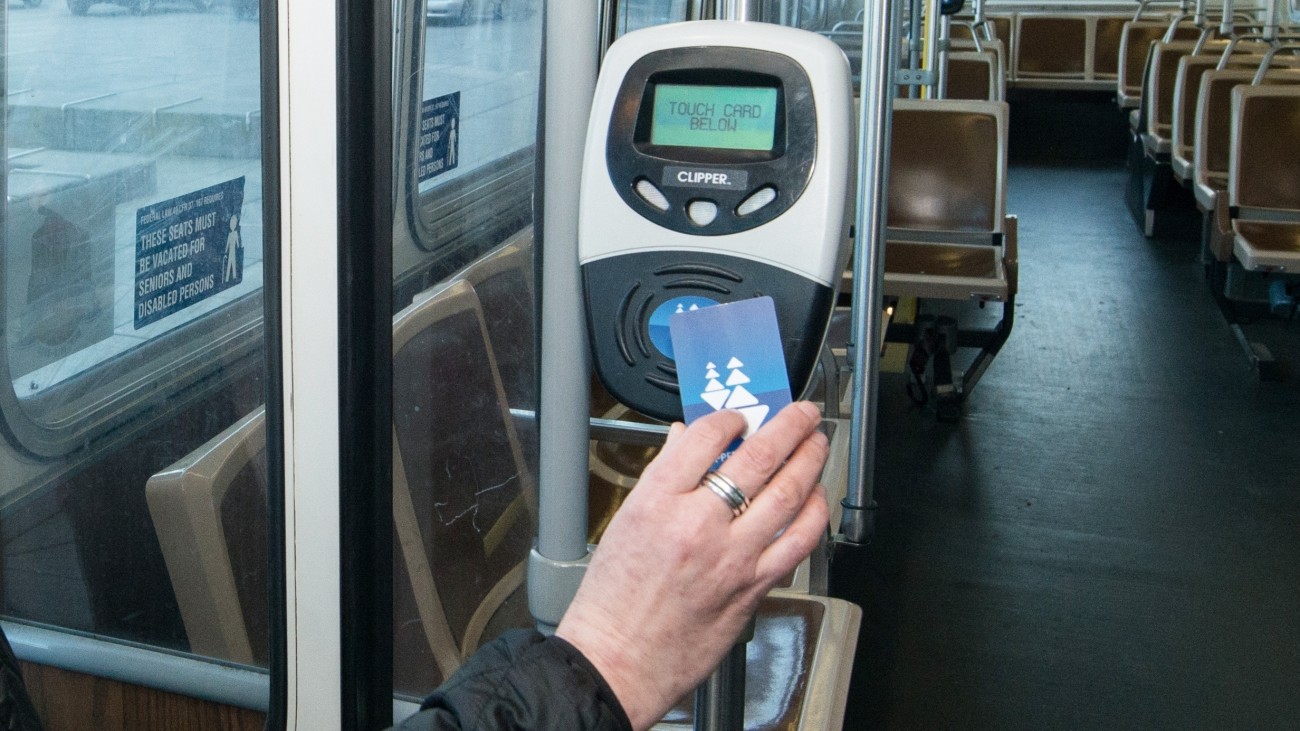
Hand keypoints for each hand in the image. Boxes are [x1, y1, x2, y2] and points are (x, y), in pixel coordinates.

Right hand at [555, 401, 829, 730]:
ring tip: (817, 442)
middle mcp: (697, 524)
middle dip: (788, 425)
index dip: (730, 417)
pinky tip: (815, 497)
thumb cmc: (614, 600)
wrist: (619, 659)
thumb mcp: (625, 522)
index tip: (738, 416)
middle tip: (801, 412)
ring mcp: (731, 556)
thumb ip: (662, 476)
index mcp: (657, 501)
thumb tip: (686, 440)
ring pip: (787, 493)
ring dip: (809, 459)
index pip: (705, 436)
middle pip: (757, 456)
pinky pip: (797, 540)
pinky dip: (812, 512)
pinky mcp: (753, 586)